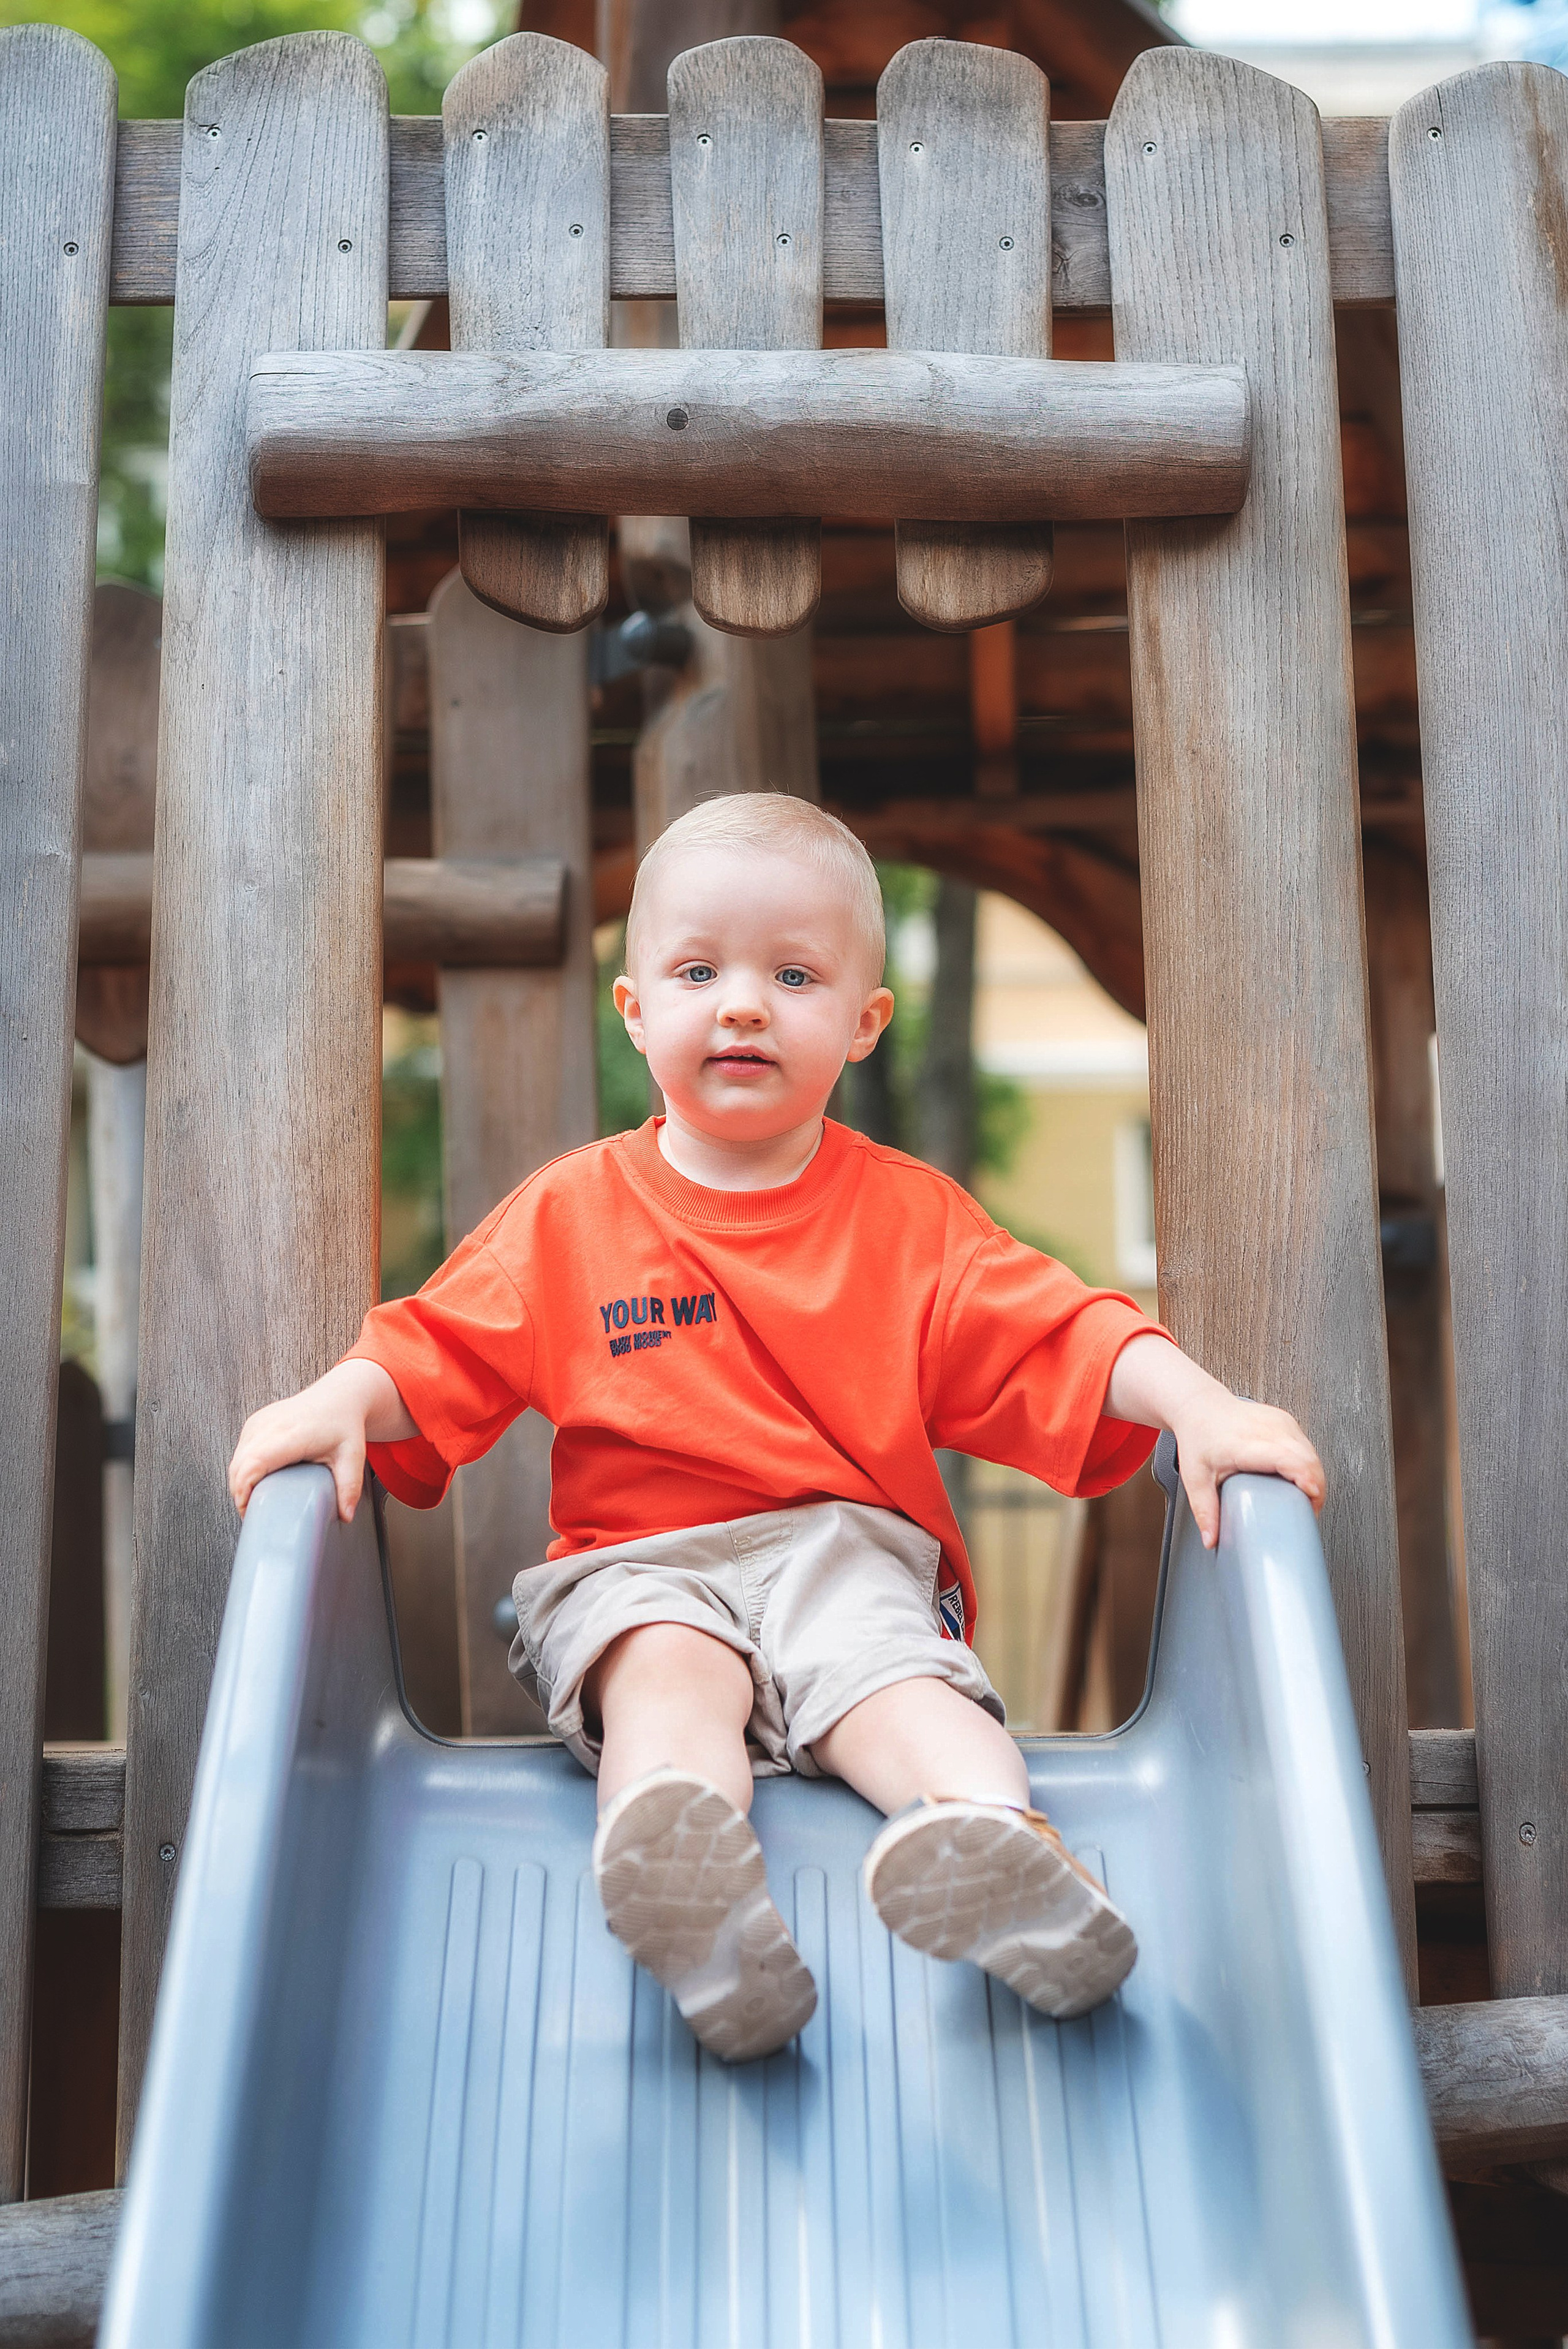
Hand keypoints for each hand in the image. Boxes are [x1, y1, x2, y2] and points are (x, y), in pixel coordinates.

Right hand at [227, 1358, 414, 1523]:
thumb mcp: (352, 1456)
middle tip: (255, 1515)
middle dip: (240, 1494)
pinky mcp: (255, 1422)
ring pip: (236, 1460)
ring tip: (255, 1502)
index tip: (250, 1512)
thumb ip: (349, 1487)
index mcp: (291, 1434)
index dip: (244, 1490)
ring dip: (239, 1483)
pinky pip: (239, 1451)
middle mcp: (270, 1425)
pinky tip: (255, 1482)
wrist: (338, 1397)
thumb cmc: (344, 1424)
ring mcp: (259, 1422)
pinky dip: (242, 1469)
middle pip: (239, 1466)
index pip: (254, 1463)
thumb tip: (346, 1516)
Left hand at [1106, 1333, 1324, 1548]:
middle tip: (1305, 1512)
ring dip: (1314, 1478)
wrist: (1200, 1407)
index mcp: (1245, 1443)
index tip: (1312, 1499)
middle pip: (1307, 1459)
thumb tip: (1211, 1539)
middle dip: (1315, 1489)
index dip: (1306, 1478)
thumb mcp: (1196, 1478)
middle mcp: (1267, 1429)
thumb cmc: (1198, 1437)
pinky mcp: (1286, 1421)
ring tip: (1302, 1499)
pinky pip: (1307, 1446)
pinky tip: (1299, 1478)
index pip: (1288, 1458)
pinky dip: (1308, 1465)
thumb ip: (1205, 1511)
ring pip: (1311, 1453)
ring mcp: (1279, 1422)